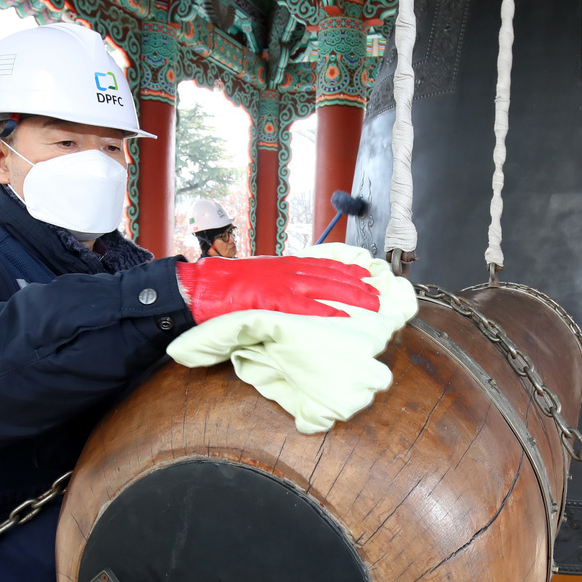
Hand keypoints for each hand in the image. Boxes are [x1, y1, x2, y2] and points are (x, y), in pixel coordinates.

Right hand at [176, 256, 380, 323]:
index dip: (348, 269)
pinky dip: (325, 311)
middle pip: (332, 275)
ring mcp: (282, 284)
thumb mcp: (260, 276)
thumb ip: (279, 281)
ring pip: (326, 287)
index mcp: (285, 265)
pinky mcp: (273, 299)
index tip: (366, 273)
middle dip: (358, 284)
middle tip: (378, 294)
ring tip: (371, 305)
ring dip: (351, 296)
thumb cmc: (227, 285)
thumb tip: (295, 293)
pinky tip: (342, 317)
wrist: (203, 286)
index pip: (324, 264)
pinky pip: (305, 306)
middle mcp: (288, 271)